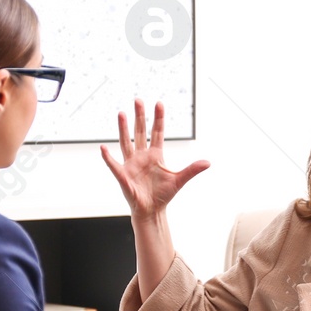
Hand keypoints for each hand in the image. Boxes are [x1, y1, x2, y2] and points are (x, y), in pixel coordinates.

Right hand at [100, 100, 209, 219]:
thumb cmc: (163, 194)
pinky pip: (114, 165)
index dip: (158, 118)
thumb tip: (208, 162)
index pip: (157, 132)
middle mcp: (142, 156)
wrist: (152, 210)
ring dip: (123, 129)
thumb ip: (192, 170)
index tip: (159, 103)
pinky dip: (108, 158)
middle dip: (139, 116)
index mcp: (156, 155)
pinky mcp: (123, 176)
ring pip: (126, 142)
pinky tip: (102, 148)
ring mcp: (131, 164)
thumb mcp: (179, 180)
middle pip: (140, 132)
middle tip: (138, 100)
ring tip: (121, 113)